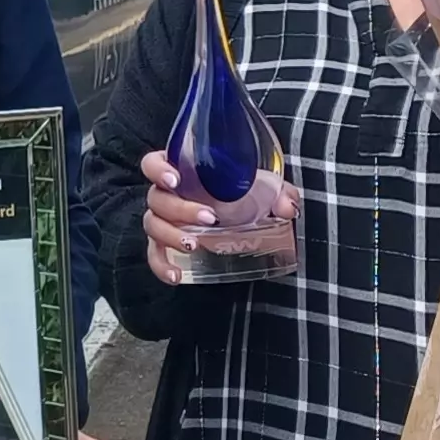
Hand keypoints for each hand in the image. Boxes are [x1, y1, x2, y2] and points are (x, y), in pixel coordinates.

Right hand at [139, 151, 301, 284]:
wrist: (243, 212)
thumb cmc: (243, 191)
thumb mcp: (262, 186)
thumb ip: (277, 192)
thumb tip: (286, 208)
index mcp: (182, 170)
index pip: (153, 163)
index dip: (158, 169)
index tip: (175, 180)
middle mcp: (166, 193)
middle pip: (157, 199)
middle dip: (180, 209)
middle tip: (210, 218)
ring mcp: (163, 220)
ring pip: (153, 226)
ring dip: (171, 236)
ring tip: (195, 245)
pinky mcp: (165, 244)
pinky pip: (155, 255)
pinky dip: (162, 266)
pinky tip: (177, 276)